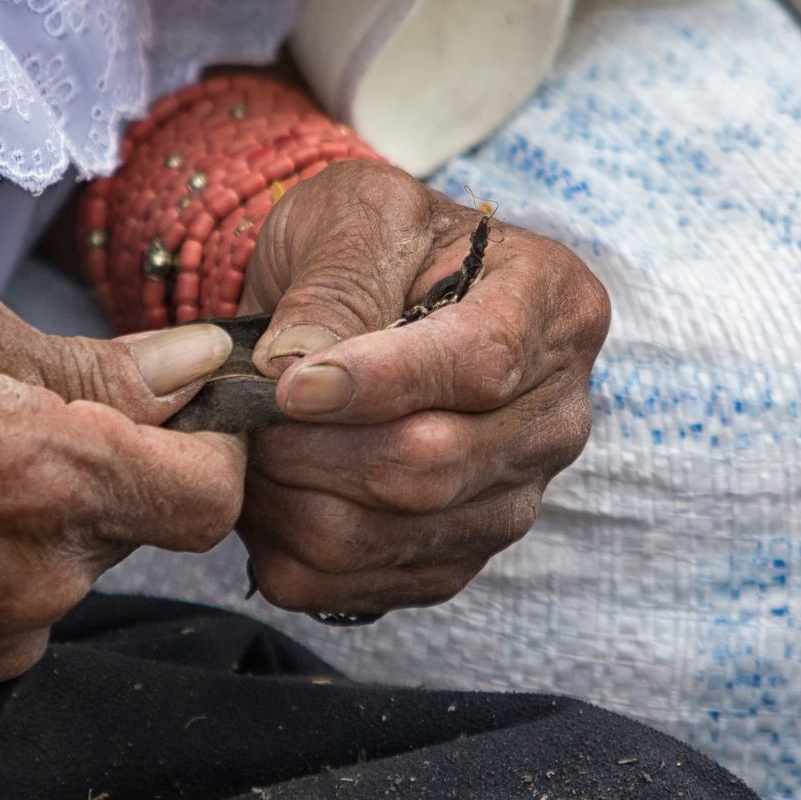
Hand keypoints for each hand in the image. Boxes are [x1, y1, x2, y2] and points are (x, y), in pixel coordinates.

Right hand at [0, 277, 244, 706]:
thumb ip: (93, 361)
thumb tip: (194, 366)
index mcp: (52, 476)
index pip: (212, 497)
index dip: (212, 453)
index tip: (178, 419)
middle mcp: (37, 577)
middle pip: (136, 529)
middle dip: (106, 473)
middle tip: (17, 422)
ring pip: (71, 573)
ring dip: (44, 525)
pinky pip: (12, 619)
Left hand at [237, 160, 609, 616]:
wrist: (360, 294)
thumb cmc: (367, 243)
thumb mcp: (352, 215)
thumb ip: (334, 280)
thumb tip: (296, 366)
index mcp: (552, 306)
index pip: (480, 365)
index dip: (374, 382)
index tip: (288, 381)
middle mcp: (555, 415)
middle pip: (432, 465)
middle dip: (312, 445)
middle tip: (245, 413)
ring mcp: (512, 497)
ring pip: (386, 533)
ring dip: (288, 497)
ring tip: (248, 445)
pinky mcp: (454, 557)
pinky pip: (358, 585)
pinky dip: (286, 546)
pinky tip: (267, 492)